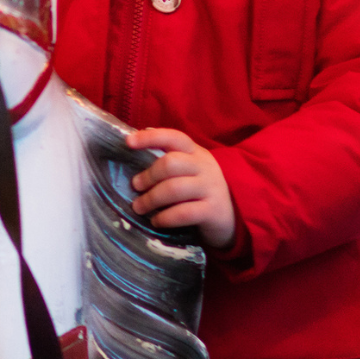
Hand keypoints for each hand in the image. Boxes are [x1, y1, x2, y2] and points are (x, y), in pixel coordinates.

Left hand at [125, 128, 235, 248]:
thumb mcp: (187, 171)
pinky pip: (183, 212)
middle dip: (148, 176)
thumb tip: (133, 149)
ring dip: (151, 199)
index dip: (150, 138)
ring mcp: (211, 188)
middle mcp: (205, 167)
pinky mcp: (213, 211)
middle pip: (171, 163)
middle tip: (135, 186)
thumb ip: (167, 161)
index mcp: (195, 152)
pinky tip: (156, 221)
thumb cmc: (198, 192)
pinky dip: (165, 218)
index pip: (174, 137)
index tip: (128, 142)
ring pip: (174, 189)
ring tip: (139, 207)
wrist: (231, 218)